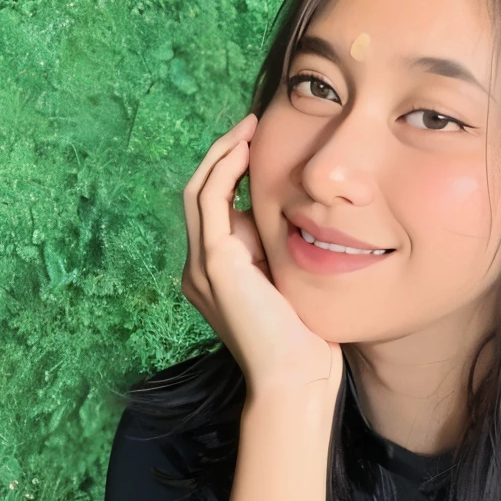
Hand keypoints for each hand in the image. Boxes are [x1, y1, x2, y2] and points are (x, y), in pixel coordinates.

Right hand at [182, 113, 343, 405]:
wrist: (294, 377)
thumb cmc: (302, 338)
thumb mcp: (288, 281)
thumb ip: (278, 251)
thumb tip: (291, 216)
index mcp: (213, 271)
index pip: (212, 207)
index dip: (229, 170)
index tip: (257, 142)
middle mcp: (198, 266)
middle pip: (199, 192)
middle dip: (223, 154)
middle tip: (252, 124)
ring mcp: (201, 264)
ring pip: (199, 190)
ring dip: (223, 153)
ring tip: (249, 128)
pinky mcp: (214, 262)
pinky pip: (211, 200)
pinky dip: (225, 168)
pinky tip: (247, 149)